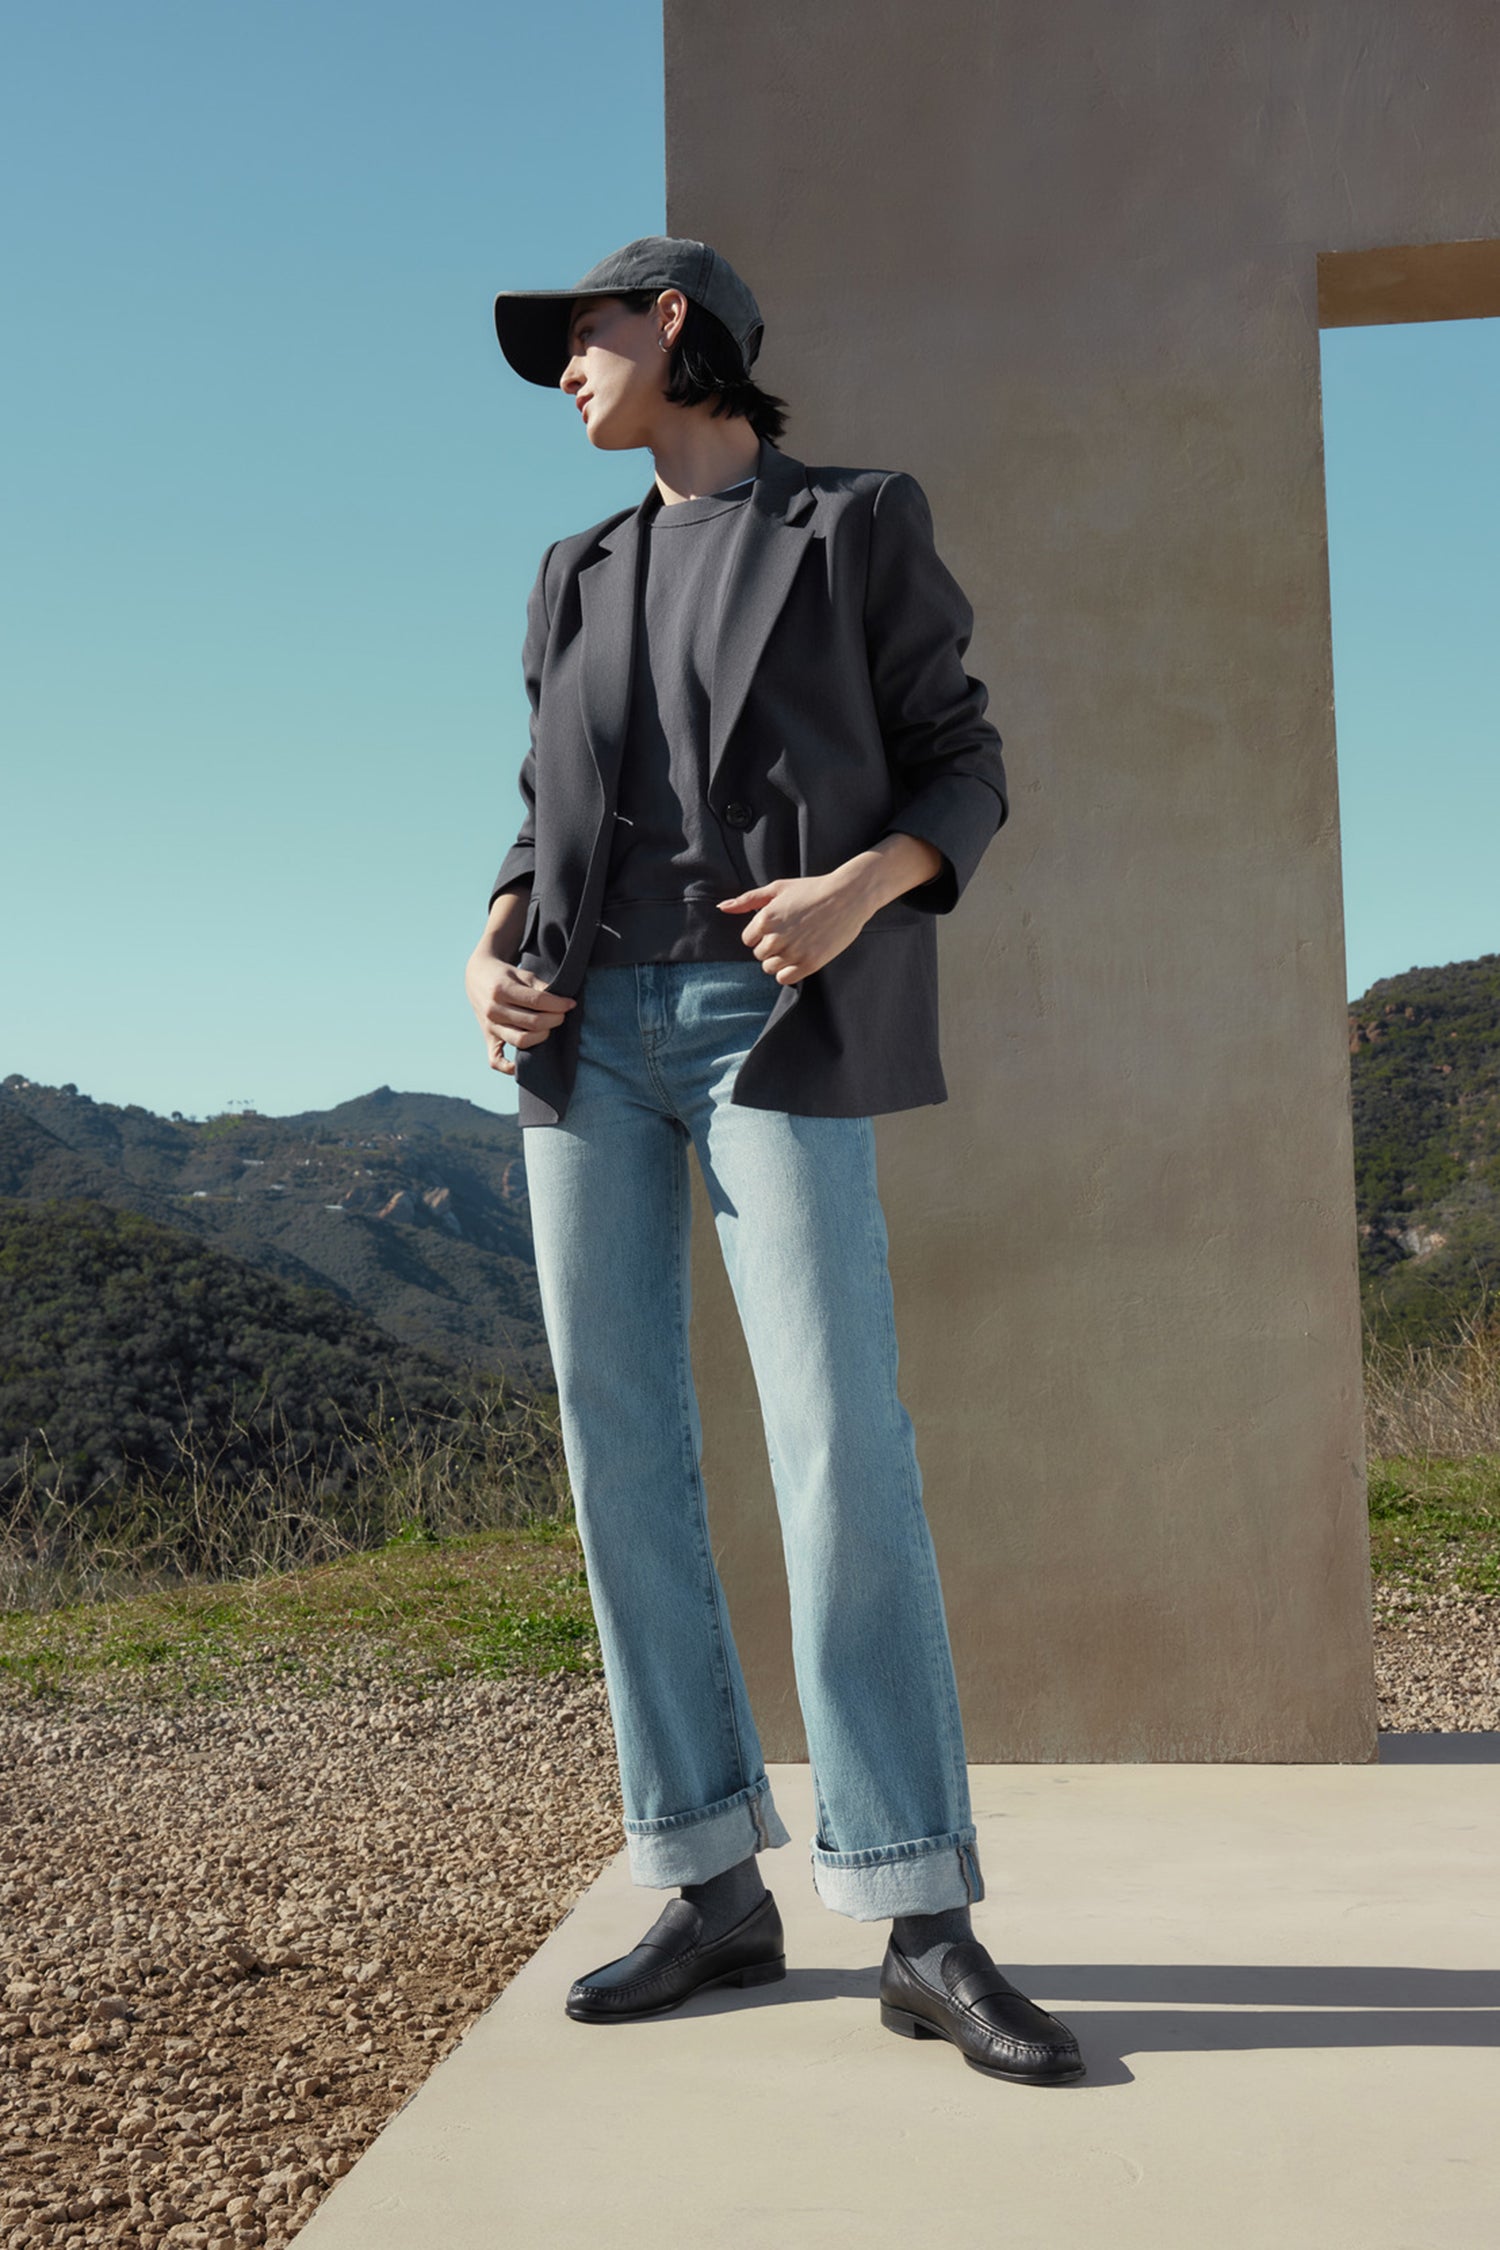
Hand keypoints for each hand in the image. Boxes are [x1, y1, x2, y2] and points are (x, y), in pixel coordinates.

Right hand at [465, 953, 575, 1076]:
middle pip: (533, 1022)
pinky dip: (509, 1067)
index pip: (537, 1001)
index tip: (570, 1004)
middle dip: (554, 1019)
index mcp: (502, 989)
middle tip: (562, 1015)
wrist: (477, 978)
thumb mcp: (522, 974)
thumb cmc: (505, 976)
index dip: (558, 1004)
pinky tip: (523, 1065)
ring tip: (548, 1028)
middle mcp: (493, 1010)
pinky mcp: (487, 1039)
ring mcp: (490, 1027)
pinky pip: (496, 1060)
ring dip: (542, 1037)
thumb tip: (563, 1002)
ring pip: (521, 1040)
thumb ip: (541, 987)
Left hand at [716, 872, 876, 982]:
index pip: (748, 940)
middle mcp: (776, 937)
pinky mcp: (809, 963)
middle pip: (759, 955)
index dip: (762, 934)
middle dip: (771, 946)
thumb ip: (747, 900)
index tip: (779, 925)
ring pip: (769, 968)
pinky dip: (788, 972)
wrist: (848, 896)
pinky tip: (799, 957)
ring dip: (779, 960)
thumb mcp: (777, 888)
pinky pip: (784, 979)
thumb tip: (721, 907)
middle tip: (791, 933)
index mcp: (765, 918)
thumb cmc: (812, 889)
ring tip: (797, 944)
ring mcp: (793, 952)